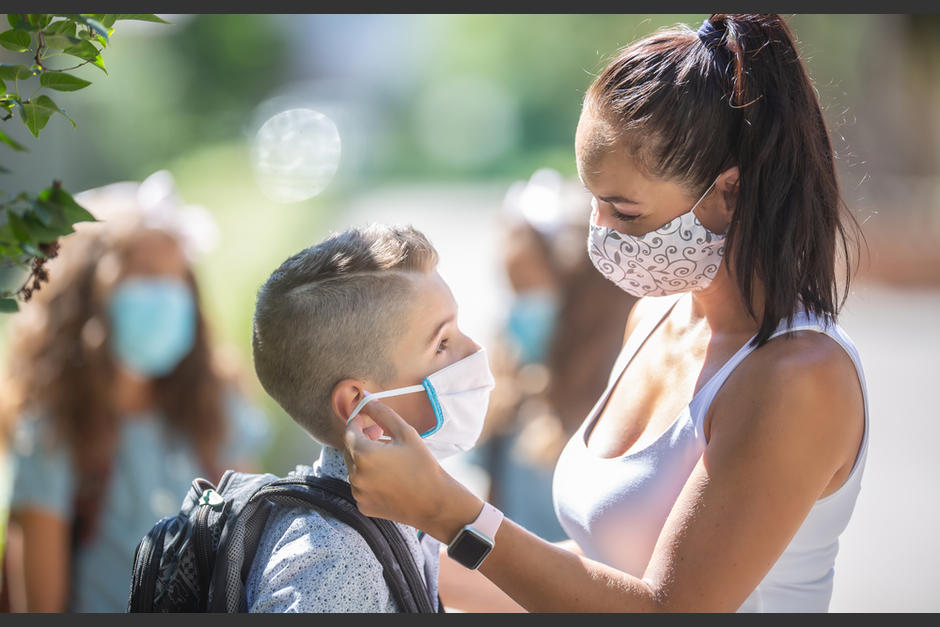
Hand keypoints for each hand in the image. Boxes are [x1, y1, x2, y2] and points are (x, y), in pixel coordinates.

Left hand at [343, 398, 481, 541]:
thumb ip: (382, 413)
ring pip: (354, 467)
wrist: (434, 502)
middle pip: (349, 449)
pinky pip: (360, 485)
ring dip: (365, 458)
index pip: (349, 430)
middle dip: (362, 438)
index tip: (369, 419)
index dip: (358, 421)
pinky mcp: (363, 505)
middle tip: (381, 434)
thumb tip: (366, 397)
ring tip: (388, 457)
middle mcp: (356, 475)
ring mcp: (358, 493)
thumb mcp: (405, 432)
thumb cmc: (423, 464)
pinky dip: (368, 477)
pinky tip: (388, 477)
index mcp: (364, 454)